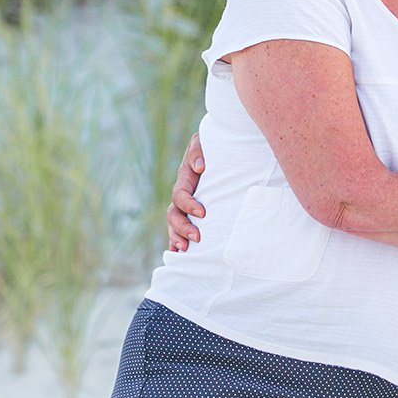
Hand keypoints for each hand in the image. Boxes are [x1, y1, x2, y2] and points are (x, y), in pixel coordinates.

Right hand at [165, 133, 206, 250]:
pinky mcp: (194, 212)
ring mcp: (187, 204)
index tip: (203, 213)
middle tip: (197, 238)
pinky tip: (179, 256)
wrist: (224, 147)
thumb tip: (200, 168)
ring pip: (174, 224)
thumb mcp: (205, 140)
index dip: (188, 205)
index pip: (180, 194)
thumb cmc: (215, 144)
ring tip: (186, 251)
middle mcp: (184, 193)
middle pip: (174, 213)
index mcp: (185, 177)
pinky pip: (181, 229)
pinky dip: (177, 242)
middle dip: (182, 228)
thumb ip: (199, 150)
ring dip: (177, 238)